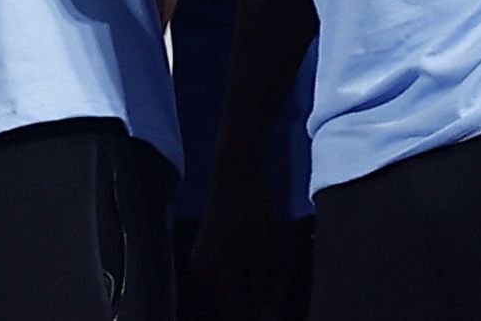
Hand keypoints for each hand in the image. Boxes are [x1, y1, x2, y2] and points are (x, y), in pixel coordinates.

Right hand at [191, 166, 289, 320]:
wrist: (237, 174)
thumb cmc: (253, 214)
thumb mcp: (267, 257)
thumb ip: (264, 293)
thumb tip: (265, 317)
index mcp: (214, 277)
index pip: (236, 315)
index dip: (258, 316)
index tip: (274, 308)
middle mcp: (202, 273)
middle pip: (231, 307)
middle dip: (256, 305)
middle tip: (277, 291)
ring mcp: (203, 261)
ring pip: (230, 293)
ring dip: (252, 293)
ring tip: (274, 278)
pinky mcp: (209, 251)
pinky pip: (227, 277)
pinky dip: (245, 279)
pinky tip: (262, 267)